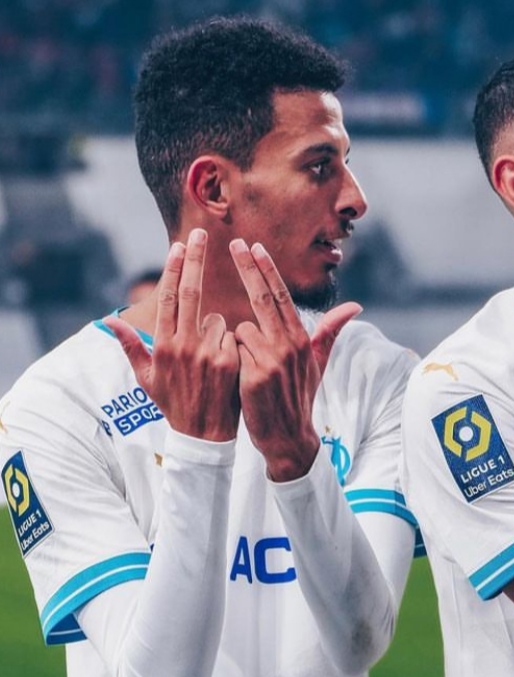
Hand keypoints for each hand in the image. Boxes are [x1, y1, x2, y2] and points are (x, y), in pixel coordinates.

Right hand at [107, 229, 240, 440]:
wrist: (202, 435)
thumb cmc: (173, 404)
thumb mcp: (146, 378)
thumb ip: (130, 345)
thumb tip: (109, 320)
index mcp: (162, 345)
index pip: (167, 297)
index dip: (173, 268)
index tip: (180, 245)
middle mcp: (182, 346)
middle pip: (190, 292)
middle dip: (196, 260)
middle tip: (202, 233)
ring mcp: (207, 353)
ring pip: (217, 320)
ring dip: (216, 330)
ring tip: (211, 361)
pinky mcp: (229, 362)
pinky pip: (234, 338)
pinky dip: (232, 344)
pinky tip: (227, 367)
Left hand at [229, 239, 361, 481]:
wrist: (289, 437)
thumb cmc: (299, 396)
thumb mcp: (318, 362)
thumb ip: (330, 330)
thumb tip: (356, 306)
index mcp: (301, 339)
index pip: (282, 295)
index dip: (267, 269)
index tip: (253, 247)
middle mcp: (288, 345)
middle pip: (263, 297)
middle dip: (248, 268)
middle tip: (234, 243)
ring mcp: (271, 360)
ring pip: (241, 329)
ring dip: (238, 342)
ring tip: (248, 368)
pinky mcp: (254, 376)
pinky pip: (233, 351)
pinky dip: (232, 359)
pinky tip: (240, 378)